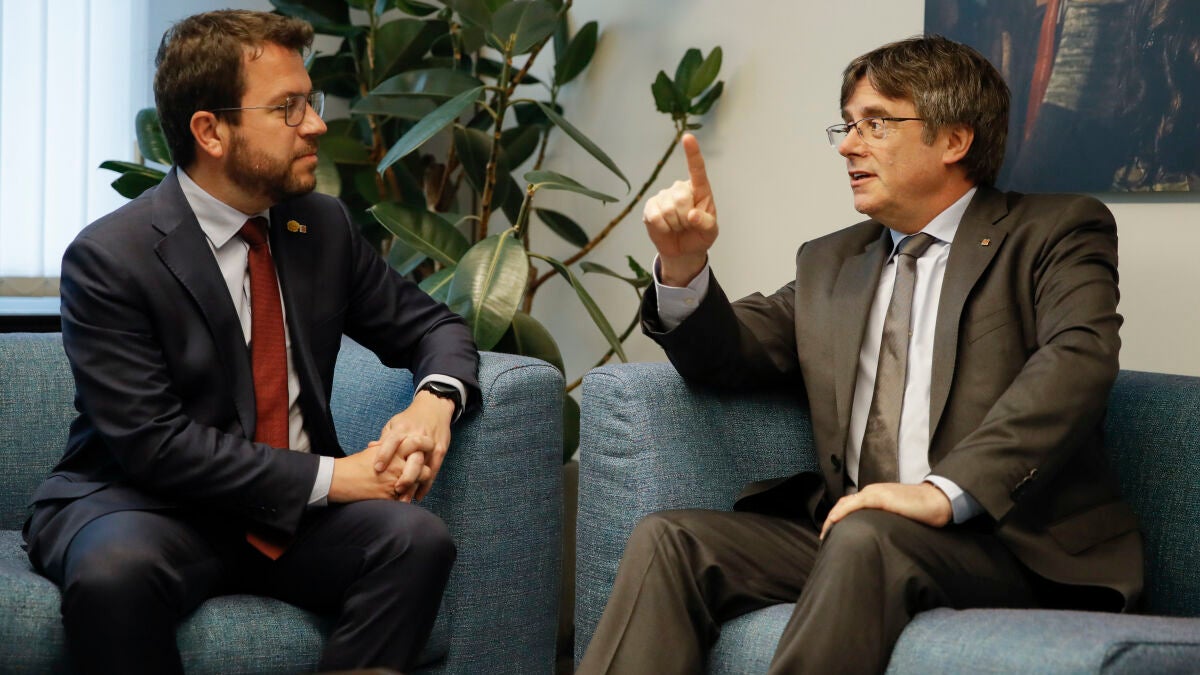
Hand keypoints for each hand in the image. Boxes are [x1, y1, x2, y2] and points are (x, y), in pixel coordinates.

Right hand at [328, 444, 429, 502]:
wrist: (338, 479)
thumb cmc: (354, 465)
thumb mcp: (374, 452)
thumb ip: (389, 449)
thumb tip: (400, 446)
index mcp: (393, 449)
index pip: (417, 443)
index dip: (426, 444)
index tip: (430, 446)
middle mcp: (397, 463)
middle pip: (423, 467)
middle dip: (424, 473)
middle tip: (423, 474)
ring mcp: (394, 480)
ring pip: (415, 484)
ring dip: (415, 487)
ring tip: (410, 488)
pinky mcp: (390, 495)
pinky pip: (405, 498)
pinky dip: (404, 498)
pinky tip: (402, 498)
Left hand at [371, 390, 454, 500]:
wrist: (434, 407)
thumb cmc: (409, 418)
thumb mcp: (395, 423)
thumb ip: (384, 438)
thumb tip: (370, 448)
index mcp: (403, 429)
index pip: (392, 441)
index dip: (385, 454)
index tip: (377, 468)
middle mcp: (418, 437)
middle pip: (413, 458)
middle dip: (405, 475)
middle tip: (396, 489)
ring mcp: (431, 445)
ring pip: (424, 468)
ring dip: (415, 485)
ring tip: (405, 500)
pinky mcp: (440, 450)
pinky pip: (434, 470)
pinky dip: (426, 485)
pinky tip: (418, 496)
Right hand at [642, 133, 717, 285]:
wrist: (682, 250)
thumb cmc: (699, 235)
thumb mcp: (710, 232)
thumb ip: (706, 223)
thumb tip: (691, 215)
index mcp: (700, 190)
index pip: (697, 169)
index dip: (692, 153)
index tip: (687, 137)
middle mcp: (680, 189)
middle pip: (681, 198)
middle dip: (685, 217)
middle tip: (688, 225)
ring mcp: (663, 196)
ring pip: (667, 210)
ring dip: (675, 225)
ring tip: (678, 227)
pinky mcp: (650, 207)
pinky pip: (655, 217)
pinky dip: (662, 228)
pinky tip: (666, 228)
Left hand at [819, 482, 952, 539]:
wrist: (936, 500)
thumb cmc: (921, 510)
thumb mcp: (897, 514)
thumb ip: (884, 520)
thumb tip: (875, 536)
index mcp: (875, 495)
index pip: (849, 505)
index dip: (837, 517)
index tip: (831, 533)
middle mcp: (871, 491)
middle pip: (843, 504)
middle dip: (831, 519)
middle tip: (824, 537)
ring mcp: (875, 493)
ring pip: (845, 504)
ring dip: (833, 518)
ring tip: (826, 534)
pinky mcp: (880, 497)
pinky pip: (855, 504)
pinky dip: (842, 512)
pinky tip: (835, 522)